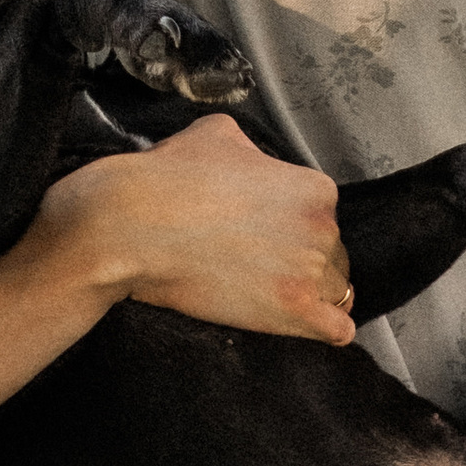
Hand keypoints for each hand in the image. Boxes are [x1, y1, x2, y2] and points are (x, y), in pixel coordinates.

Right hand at [41, 119, 354, 345]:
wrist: (130, 225)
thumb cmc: (166, 180)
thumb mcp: (216, 134)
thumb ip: (253, 150)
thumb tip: (253, 161)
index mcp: (313, 187)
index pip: (324, 216)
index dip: (294, 228)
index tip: (266, 236)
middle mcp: (323, 226)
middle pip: (332, 254)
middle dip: (300, 261)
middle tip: (256, 265)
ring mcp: (311, 270)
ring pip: (335, 291)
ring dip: (308, 295)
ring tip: (265, 294)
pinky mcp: (295, 311)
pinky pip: (336, 330)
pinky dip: (321, 328)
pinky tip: (295, 322)